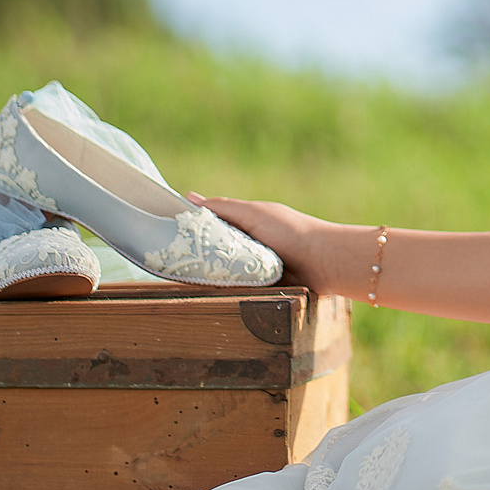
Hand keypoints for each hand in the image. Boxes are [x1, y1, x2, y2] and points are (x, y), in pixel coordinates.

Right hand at [188, 194, 348, 293]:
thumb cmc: (291, 231)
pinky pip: (238, 290)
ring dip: (211, 276)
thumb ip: (222, 207)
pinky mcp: (261, 288)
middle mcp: (248, 244)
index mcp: (246, 223)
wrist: (324, 263)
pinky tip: (211, 293)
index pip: (210, 225)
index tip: (166, 235)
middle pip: (213, 251)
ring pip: (222, 273)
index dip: (190, 230)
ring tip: (186, 280)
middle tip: (172, 263)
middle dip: (197, 256)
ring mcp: (254, 267)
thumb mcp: (253, 213)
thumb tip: (188, 196)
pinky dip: (228, 291)